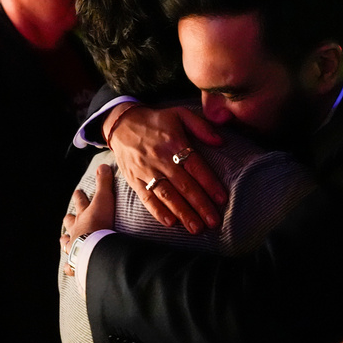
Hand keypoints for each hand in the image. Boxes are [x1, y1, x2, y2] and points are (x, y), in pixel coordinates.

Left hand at [61, 164, 115, 275]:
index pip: (80, 202)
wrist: (96, 249)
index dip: (79, 197)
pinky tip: (69, 269)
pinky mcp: (76, 262)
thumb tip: (103, 165)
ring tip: (65, 242)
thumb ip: (104, 184)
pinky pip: (71, 265)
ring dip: (67, 241)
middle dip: (69, 219)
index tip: (78, 192)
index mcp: (83, 216)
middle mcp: (76, 230)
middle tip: (68, 217)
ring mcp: (74, 246)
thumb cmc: (101, 224)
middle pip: (70, 222)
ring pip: (67, 242)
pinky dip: (70, 266)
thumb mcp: (104, 200)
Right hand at [107, 105, 225, 233]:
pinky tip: (170, 223)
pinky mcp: (134, 180)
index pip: (195, 166)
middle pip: (184, 186)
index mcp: (174, 143)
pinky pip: (147, 198)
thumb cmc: (156, 121)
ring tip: (196, 228)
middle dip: (200, 206)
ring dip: (182, 213)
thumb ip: (202, 127)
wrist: (121, 123)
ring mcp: (146, 171)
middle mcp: (161, 159)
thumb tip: (221, 141)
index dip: (209, 184)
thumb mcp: (180, 114)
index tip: (221, 199)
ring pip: (167, 195)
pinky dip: (158, 212)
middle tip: (213, 222)